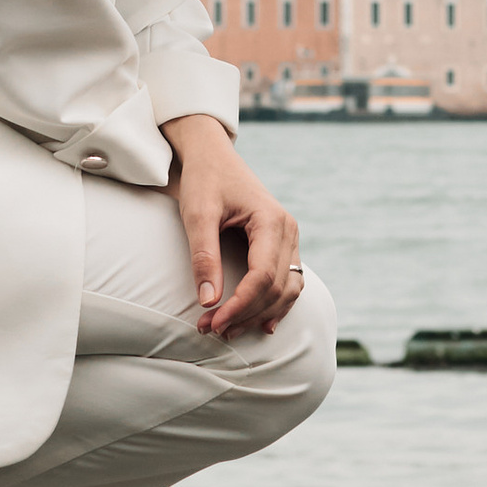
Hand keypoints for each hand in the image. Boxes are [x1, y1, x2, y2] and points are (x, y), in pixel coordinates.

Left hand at [163, 115, 302, 338]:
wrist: (214, 157)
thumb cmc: (205, 180)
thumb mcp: (197, 214)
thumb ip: (204, 256)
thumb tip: (208, 301)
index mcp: (271, 221)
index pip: (263, 277)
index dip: (240, 305)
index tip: (213, 322)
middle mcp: (288, 230)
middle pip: (277, 288)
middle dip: (245, 314)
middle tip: (210, 329)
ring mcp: (289, 238)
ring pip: (287, 290)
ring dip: (260, 314)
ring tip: (228, 329)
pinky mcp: (283, 245)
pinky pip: (288, 282)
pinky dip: (275, 305)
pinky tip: (260, 324)